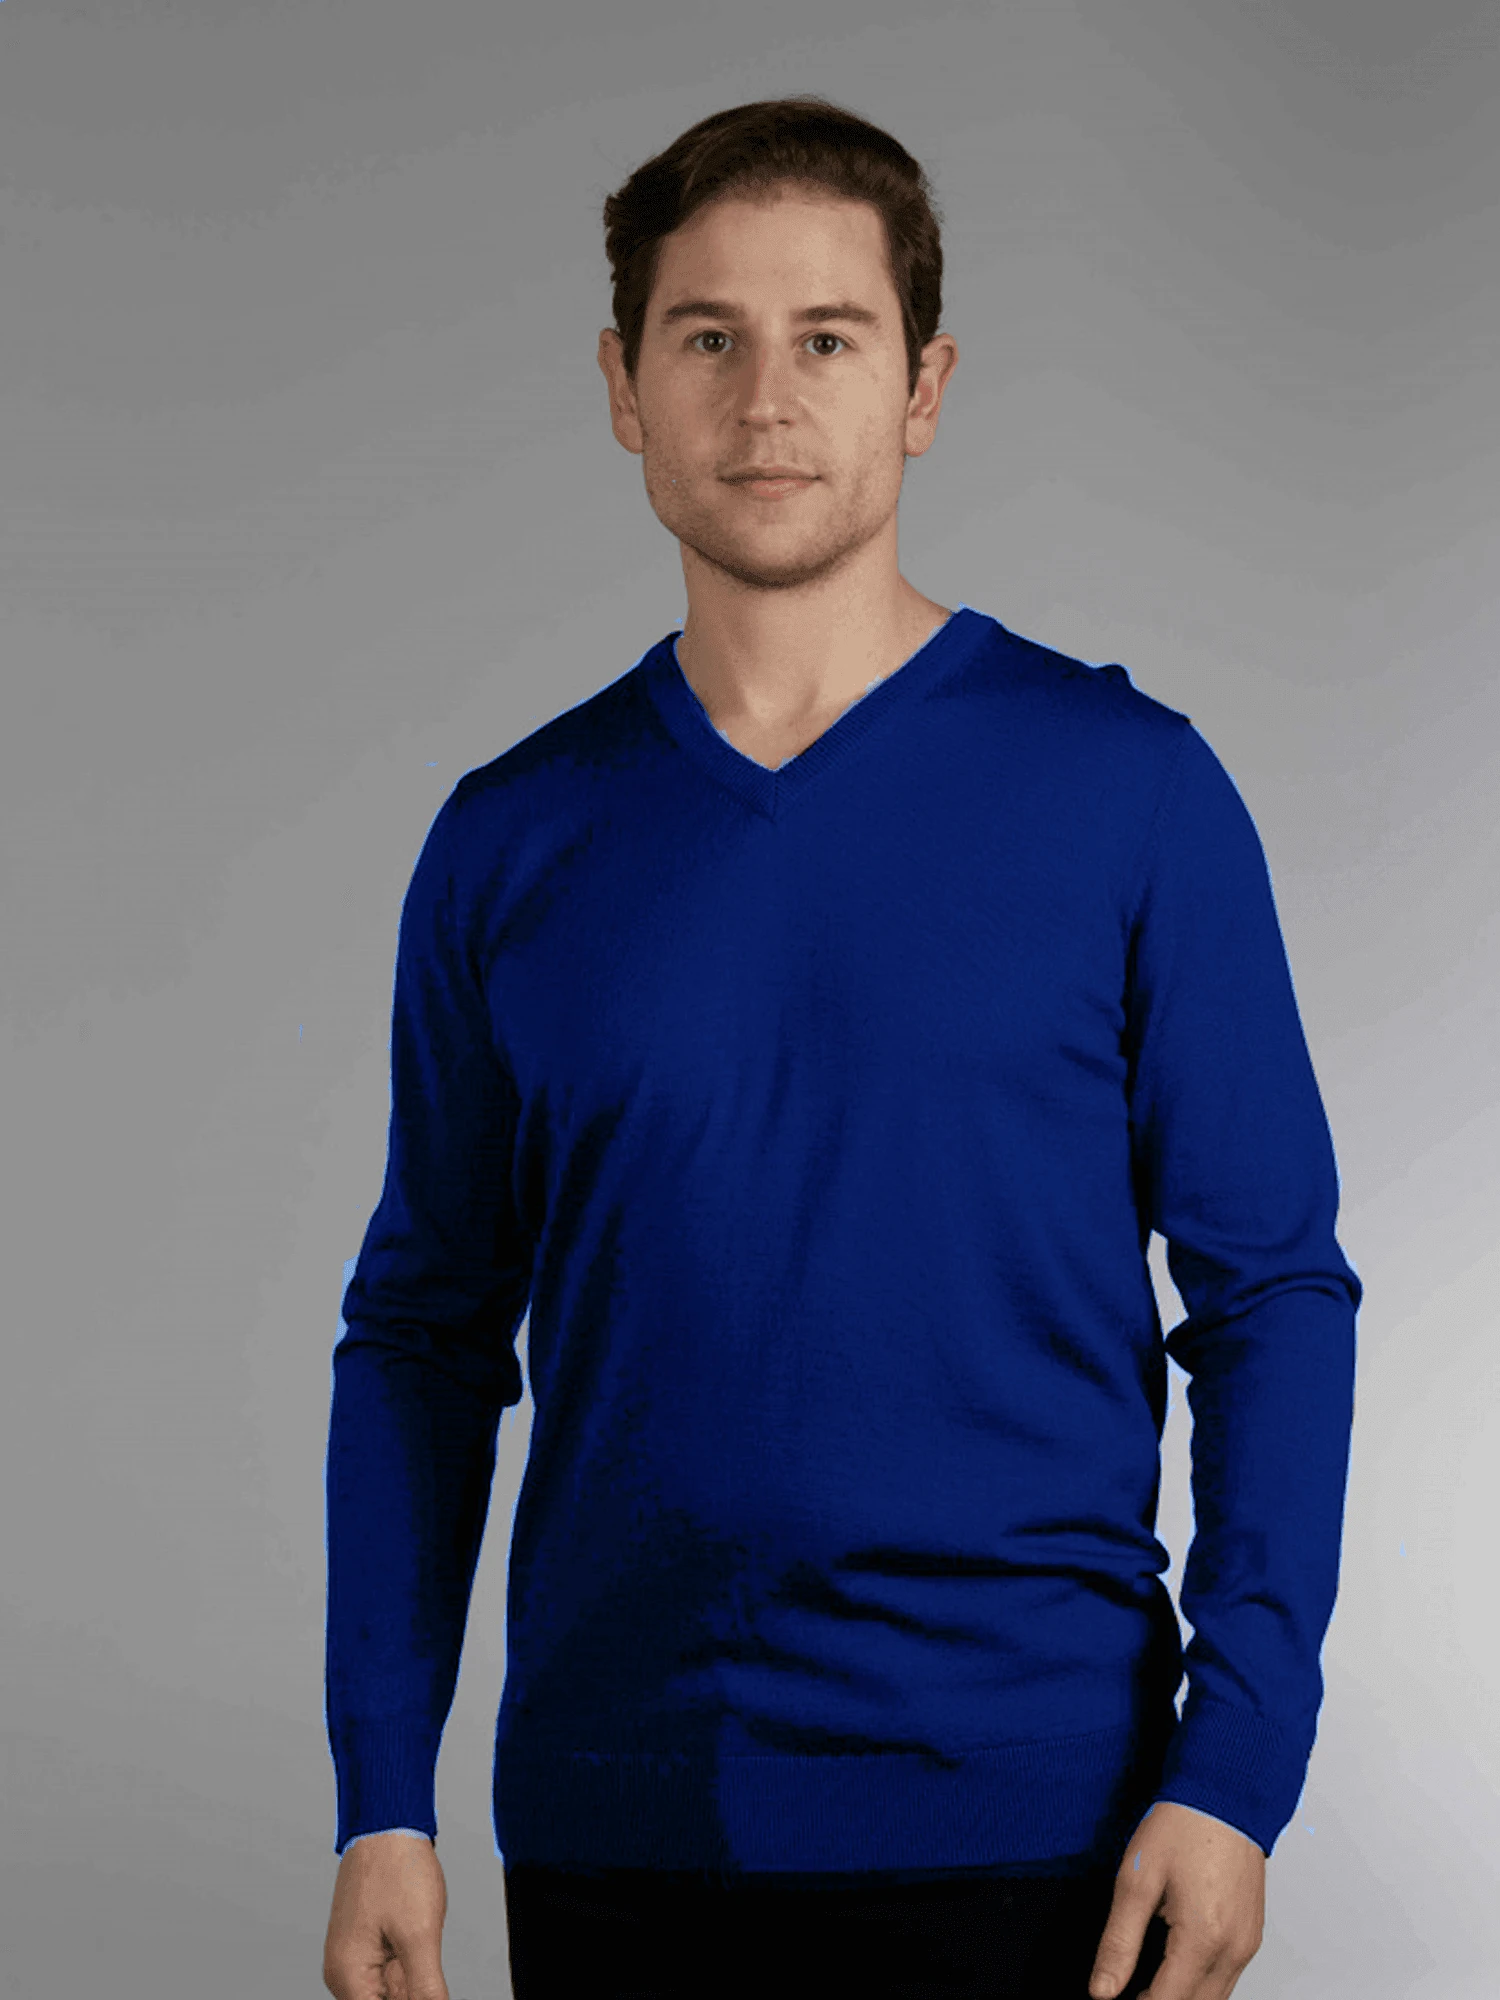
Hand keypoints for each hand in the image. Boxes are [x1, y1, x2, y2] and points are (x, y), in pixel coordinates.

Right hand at [323, 1832, 449, 1999]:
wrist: (389, 1823)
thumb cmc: (397, 1867)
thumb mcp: (420, 1934)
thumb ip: (426, 1989)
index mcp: (348, 1977)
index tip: (429, 1989)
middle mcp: (345, 1973)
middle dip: (411, 1992)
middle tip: (423, 1954)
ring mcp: (356, 1958)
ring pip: (392, 1991)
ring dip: (414, 1982)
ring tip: (419, 1939)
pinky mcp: (369, 1944)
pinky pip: (392, 1972)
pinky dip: (411, 1968)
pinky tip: (422, 1945)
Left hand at [1088, 1801, 1264, 1999]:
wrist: (1225, 1794)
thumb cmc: (1182, 1826)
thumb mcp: (1136, 1880)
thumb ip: (1118, 1942)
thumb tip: (1102, 1991)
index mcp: (1203, 1939)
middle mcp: (1233, 1950)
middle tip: (1128, 1990)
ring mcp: (1247, 1944)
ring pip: (1215, 1999)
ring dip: (1182, 1997)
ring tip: (1145, 1984)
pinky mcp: (1251, 1935)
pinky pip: (1227, 1978)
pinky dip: (1200, 1983)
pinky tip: (1173, 1967)